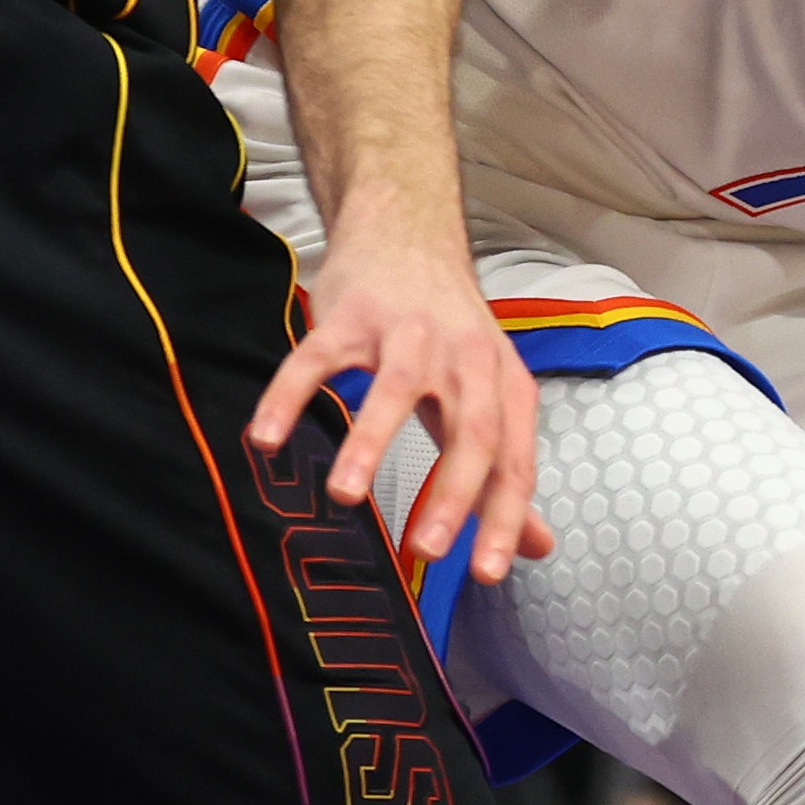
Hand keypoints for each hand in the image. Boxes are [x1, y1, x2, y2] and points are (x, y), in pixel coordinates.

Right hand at [248, 227, 553, 582]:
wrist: (408, 233)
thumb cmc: (450, 334)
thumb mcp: (489, 397)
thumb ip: (505, 474)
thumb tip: (537, 546)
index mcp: (503, 382)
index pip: (511, 458)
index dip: (502, 516)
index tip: (485, 571)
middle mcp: (465, 355)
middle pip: (469, 426)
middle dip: (451, 491)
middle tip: (427, 549)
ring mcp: (407, 330)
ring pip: (395, 388)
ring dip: (370, 443)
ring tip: (347, 496)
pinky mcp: (350, 314)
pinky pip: (317, 357)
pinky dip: (290, 396)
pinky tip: (267, 439)